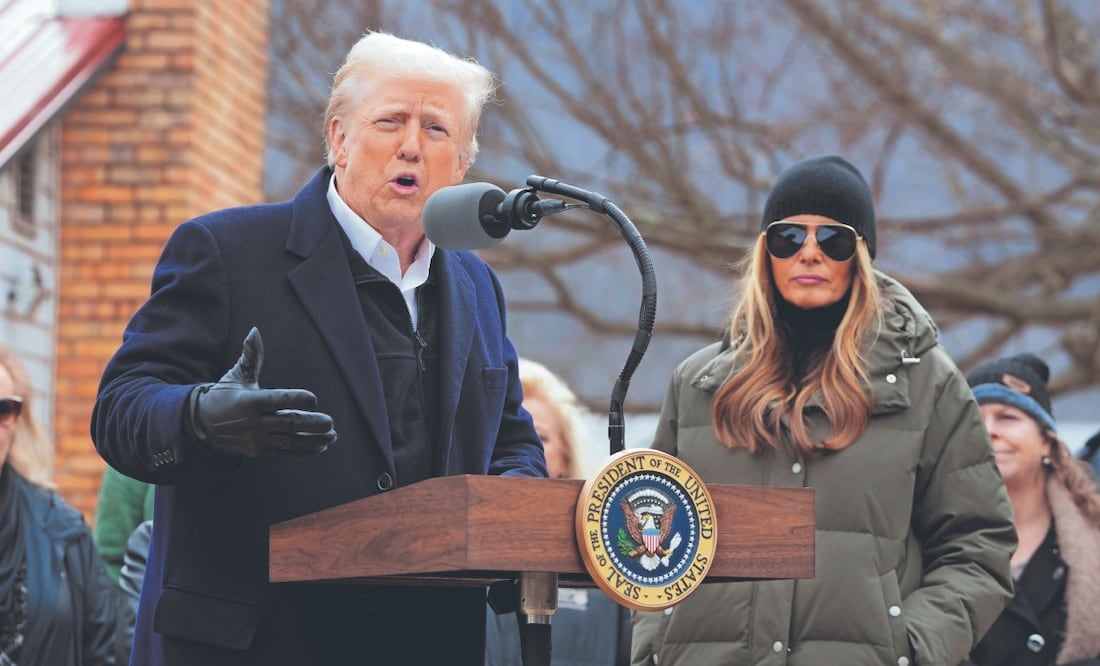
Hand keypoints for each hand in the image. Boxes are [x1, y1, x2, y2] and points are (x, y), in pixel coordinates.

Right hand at [189, 327, 336, 457]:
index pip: (276, 400)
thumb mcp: (236, 376)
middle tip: (330, 421)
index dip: (295, 399)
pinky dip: (305, 450)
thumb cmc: (225, 395)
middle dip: (311, 424)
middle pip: (288, 423)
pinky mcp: (261, 452)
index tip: (313, 398)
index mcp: (250, 401)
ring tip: (332, 435)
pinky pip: (287, 452)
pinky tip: (322, 446)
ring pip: (290, 441)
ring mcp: (258, 440)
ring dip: (313, 440)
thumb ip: (250, 356)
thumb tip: (255, 331)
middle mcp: (254, 422)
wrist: (204, 427)